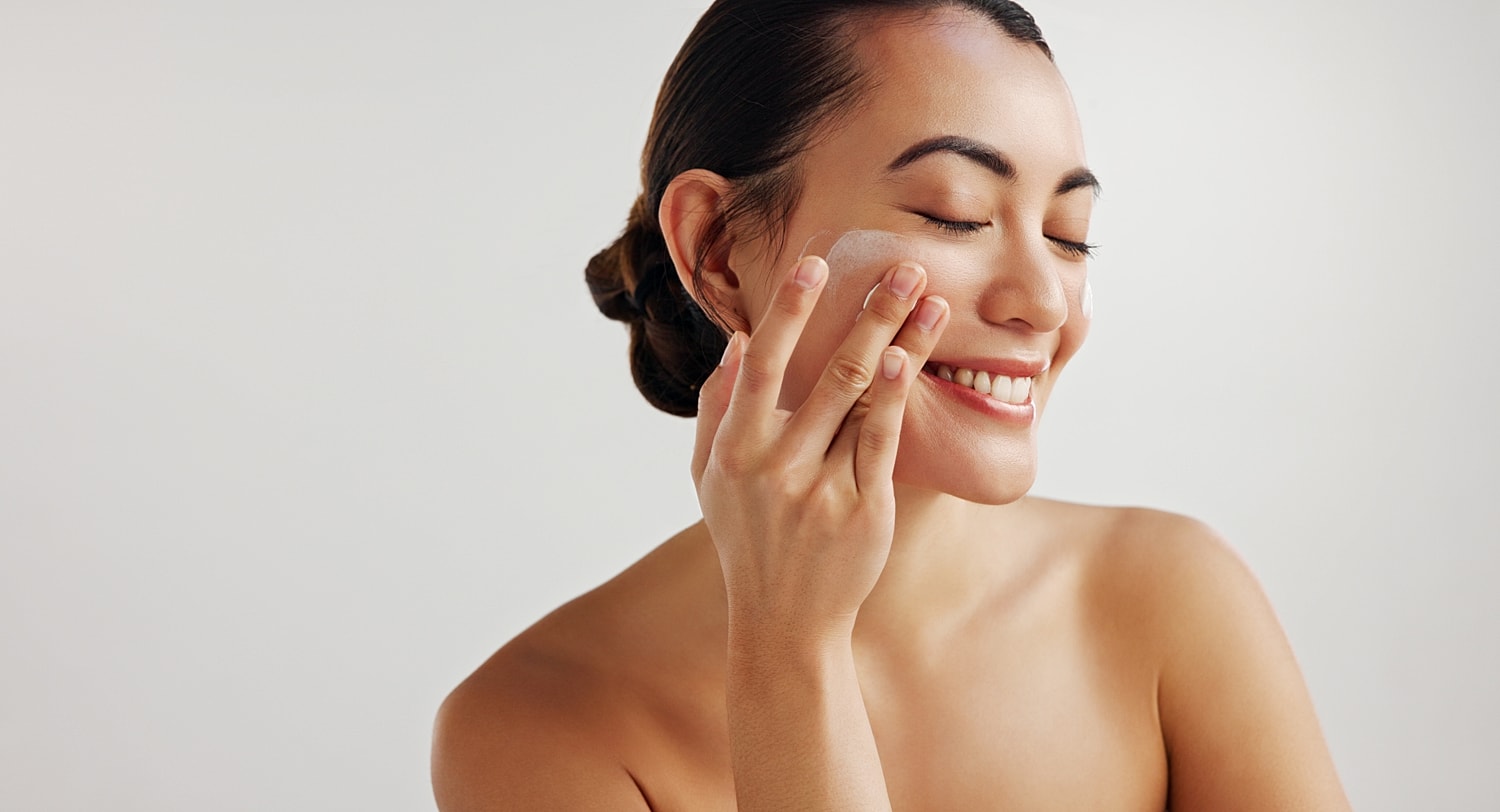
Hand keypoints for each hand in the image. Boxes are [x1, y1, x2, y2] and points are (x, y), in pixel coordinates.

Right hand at [691, 253, 948, 645]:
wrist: (783, 620)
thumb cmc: (746, 538)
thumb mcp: (708, 478)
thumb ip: (717, 409)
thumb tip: (736, 342)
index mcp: (735, 449)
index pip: (763, 363)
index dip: (789, 310)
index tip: (815, 263)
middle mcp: (776, 465)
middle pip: (827, 371)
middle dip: (869, 312)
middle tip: (904, 266)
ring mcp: (821, 488)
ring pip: (862, 398)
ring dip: (899, 341)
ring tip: (930, 300)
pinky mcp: (863, 510)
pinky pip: (882, 442)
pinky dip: (896, 397)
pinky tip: (911, 358)